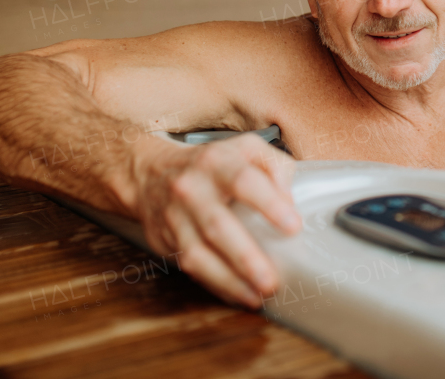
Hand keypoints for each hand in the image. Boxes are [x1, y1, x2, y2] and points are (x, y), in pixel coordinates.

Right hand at [134, 133, 300, 308]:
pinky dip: (217, 285)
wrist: (151, 174)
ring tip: (258, 295)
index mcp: (217, 162)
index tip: (293, 226)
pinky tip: (239, 295)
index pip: (243, 181)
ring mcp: (176, 216)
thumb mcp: (246, 150)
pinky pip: (190, 267)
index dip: (269, 204)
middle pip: (218, 225)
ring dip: (230, 280)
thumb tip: (289, 201)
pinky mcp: (167, 240)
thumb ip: (274, 167)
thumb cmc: (212, 165)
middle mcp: (192, 189)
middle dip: (246, 257)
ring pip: (199, 253)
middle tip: (271, 279)